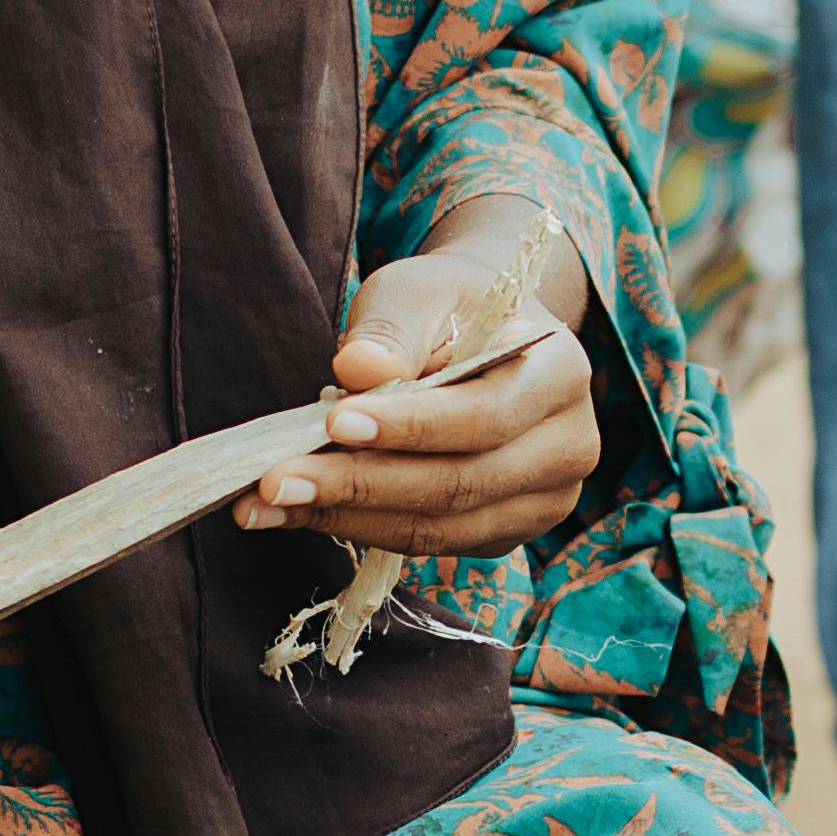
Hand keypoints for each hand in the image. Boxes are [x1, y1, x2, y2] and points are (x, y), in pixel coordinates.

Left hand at [234, 216, 597, 557]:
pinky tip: (301, 512)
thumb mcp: (416, 291)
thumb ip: (389, 329)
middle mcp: (569, 449)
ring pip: (439, 529)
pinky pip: (430, 544)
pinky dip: (360, 530)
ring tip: (266, 504)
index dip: (408, 427)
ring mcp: (543, 502)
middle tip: (274, 481)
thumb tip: (358, 371)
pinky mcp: (504, 533)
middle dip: (358, 485)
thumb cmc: (449, 308)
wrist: (484, 338)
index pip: (484, 417)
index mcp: (561, 375)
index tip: (333, 421)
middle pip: (459, 485)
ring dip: (346, 519)